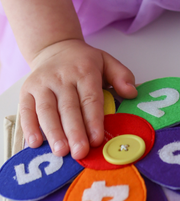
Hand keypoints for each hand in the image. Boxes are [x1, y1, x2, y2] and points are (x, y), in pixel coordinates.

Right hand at [20, 39, 136, 158]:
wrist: (54, 48)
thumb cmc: (84, 62)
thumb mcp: (107, 61)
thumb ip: (122, 76)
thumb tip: (132, 92)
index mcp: (84, 72)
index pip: (90, 99)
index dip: (93, 120)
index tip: (97, 139)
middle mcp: (61, 78)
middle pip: (68, 108)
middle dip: (74, 132)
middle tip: (80, 152)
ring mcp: (42, 84)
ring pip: (46, 111)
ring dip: (53, 133)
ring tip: (61, 151)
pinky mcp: (26, 91)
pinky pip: (26, 110)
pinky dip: (29, 127)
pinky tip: (35, 143)